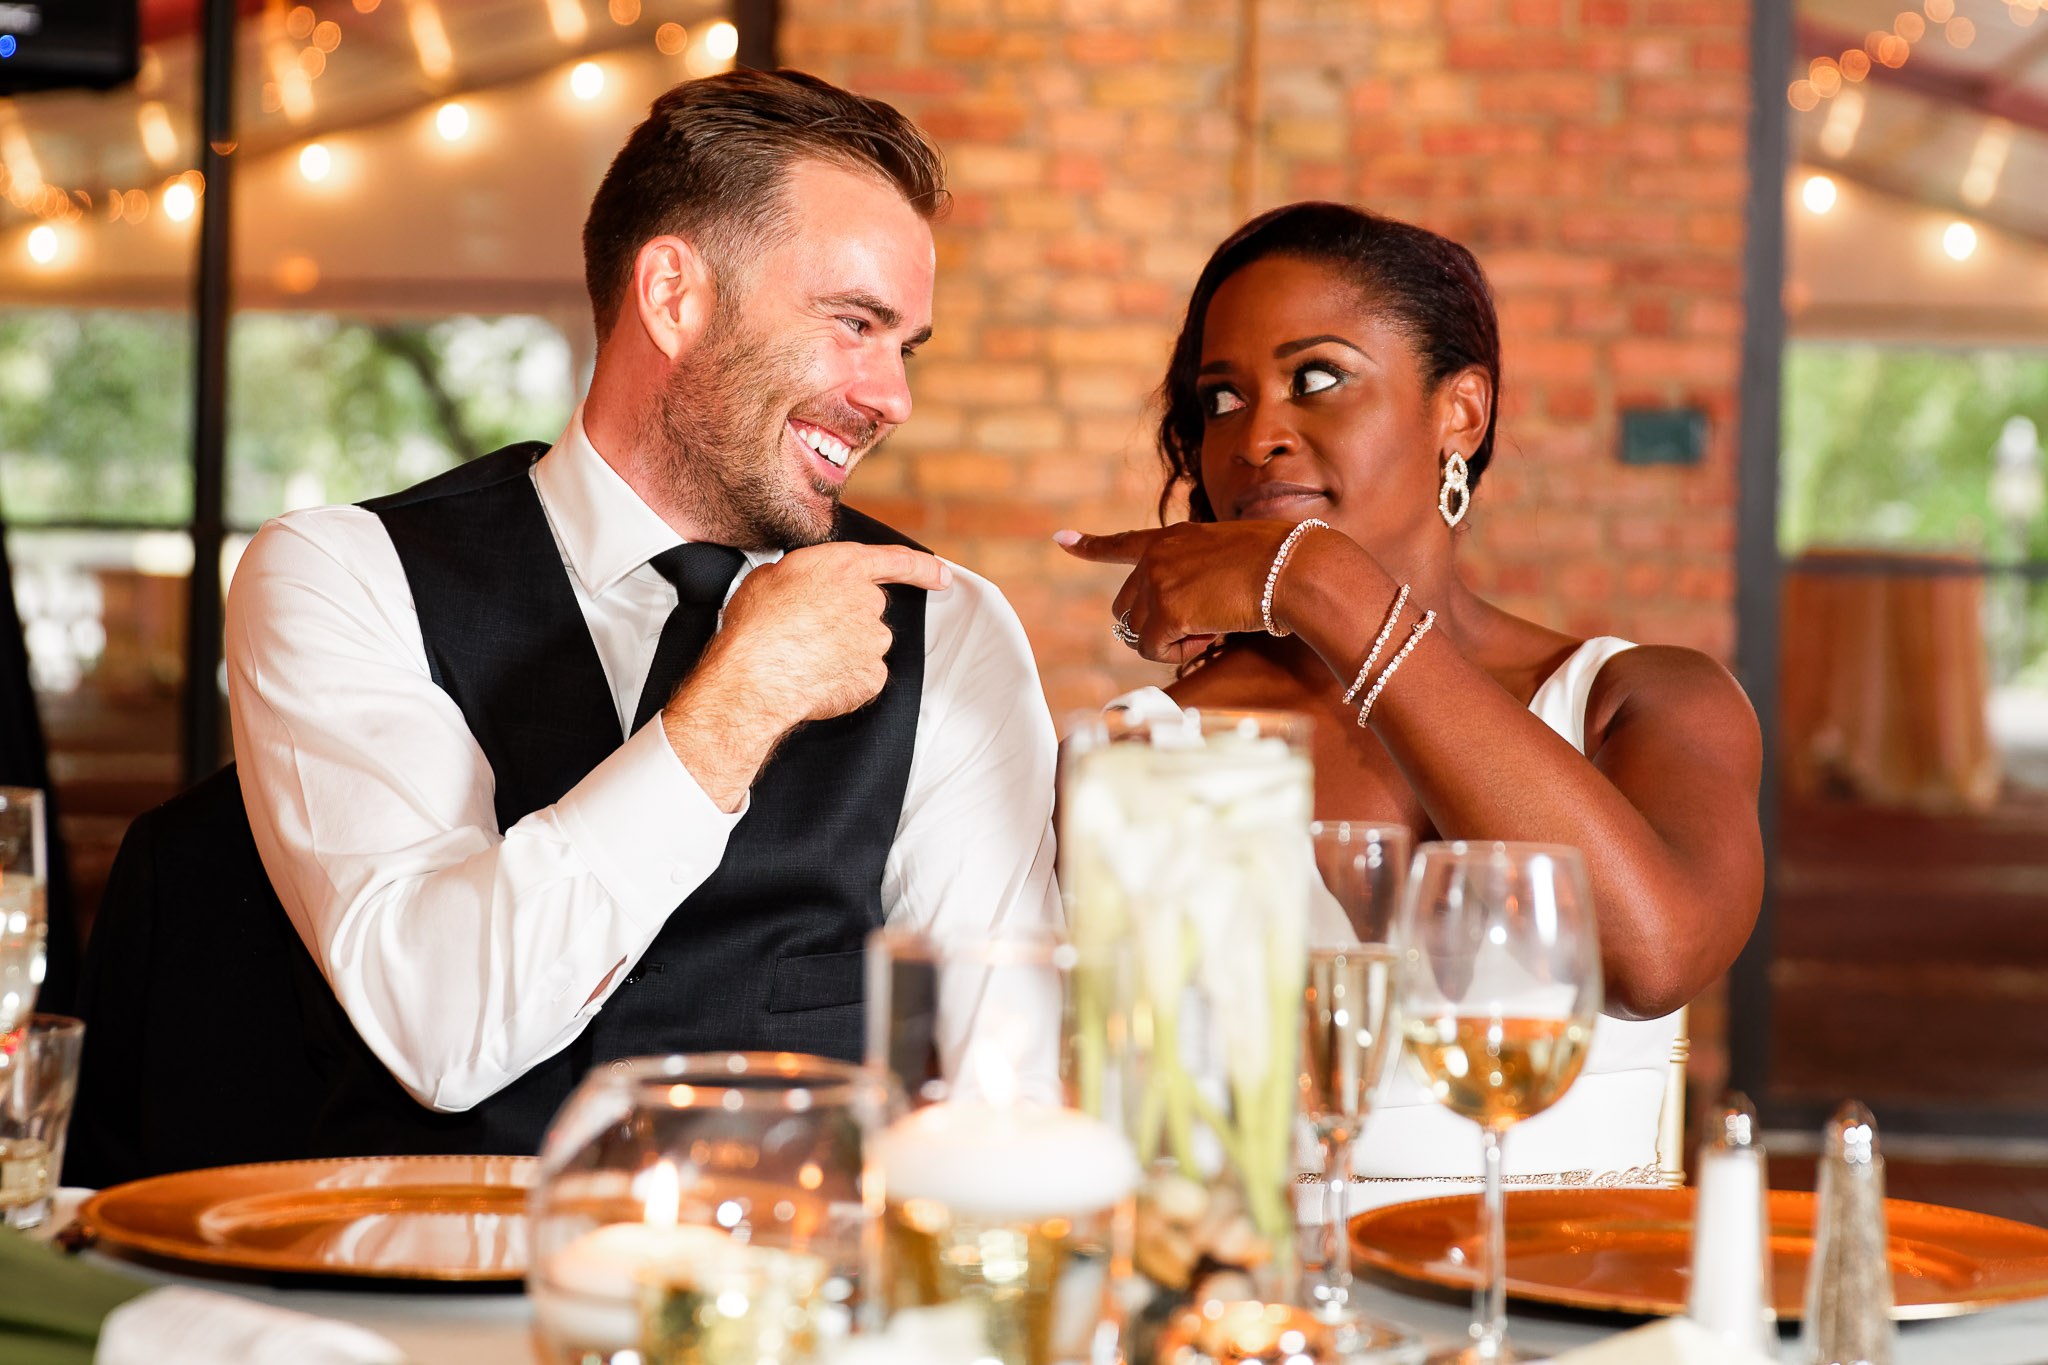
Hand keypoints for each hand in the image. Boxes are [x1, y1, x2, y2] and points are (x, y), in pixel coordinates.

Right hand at [663, 542, 950, 808]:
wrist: (755, 676)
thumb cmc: (756, 625)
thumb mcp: (772, 576)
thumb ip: (806, 574)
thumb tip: (807, 584)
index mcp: (846, 566)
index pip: (899, 561)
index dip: (924, 569)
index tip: (942, 576)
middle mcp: (868, 601)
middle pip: (869, 610)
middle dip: (845, 621)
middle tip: (806, 634)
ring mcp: (874, 641)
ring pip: (866, 645)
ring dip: (842, 651)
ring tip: (803, 658)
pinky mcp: (872, 676)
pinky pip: (862, 677)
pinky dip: (843, 680)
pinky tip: (814, 679)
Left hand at [1055, 521, 1304, 664]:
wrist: (1293, 568)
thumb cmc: (1280, 567)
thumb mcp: (1232, 560)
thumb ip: (1201, 577)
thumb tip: (1189, 617)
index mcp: (1174, 538)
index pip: (1124, 543)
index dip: (1091, 546)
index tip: (1061, 540)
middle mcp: (1157, 556)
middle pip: (1125, 608)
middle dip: (1153, 627)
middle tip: (1198, 629)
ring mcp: (1158, 581)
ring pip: (1137, 633)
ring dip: (1169, 643)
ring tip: (1209, 631)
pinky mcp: (1166, 609)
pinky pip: (1154, 650)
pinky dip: (1179, 655)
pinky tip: (1210, 636)